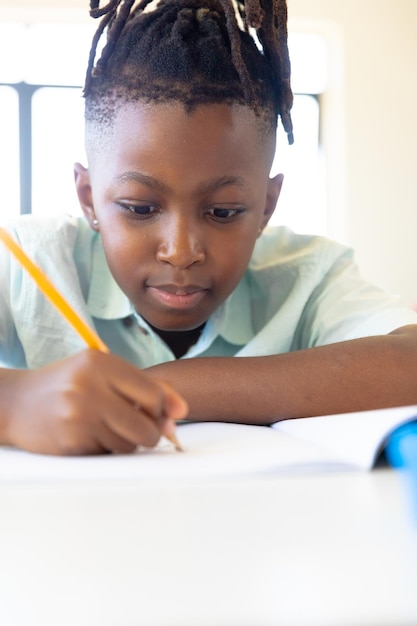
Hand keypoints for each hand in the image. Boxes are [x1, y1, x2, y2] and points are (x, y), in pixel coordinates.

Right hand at [3, 349, 187, 454]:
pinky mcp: (69, 442)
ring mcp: (77, 416)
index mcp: (100, 363)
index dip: (162, 410)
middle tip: (138, 428)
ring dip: (126, 442)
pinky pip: (108, 454)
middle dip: (150, 433)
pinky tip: (89, 435)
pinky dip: (105, 449)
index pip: (153, 394)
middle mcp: (88, 387)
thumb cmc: (67, 385)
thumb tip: (181, 411)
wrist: (16, 402)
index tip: (160, 415)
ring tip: (106, 427)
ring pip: (129, 445)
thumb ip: (144, 386)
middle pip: (146, 426)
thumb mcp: (103, 372)